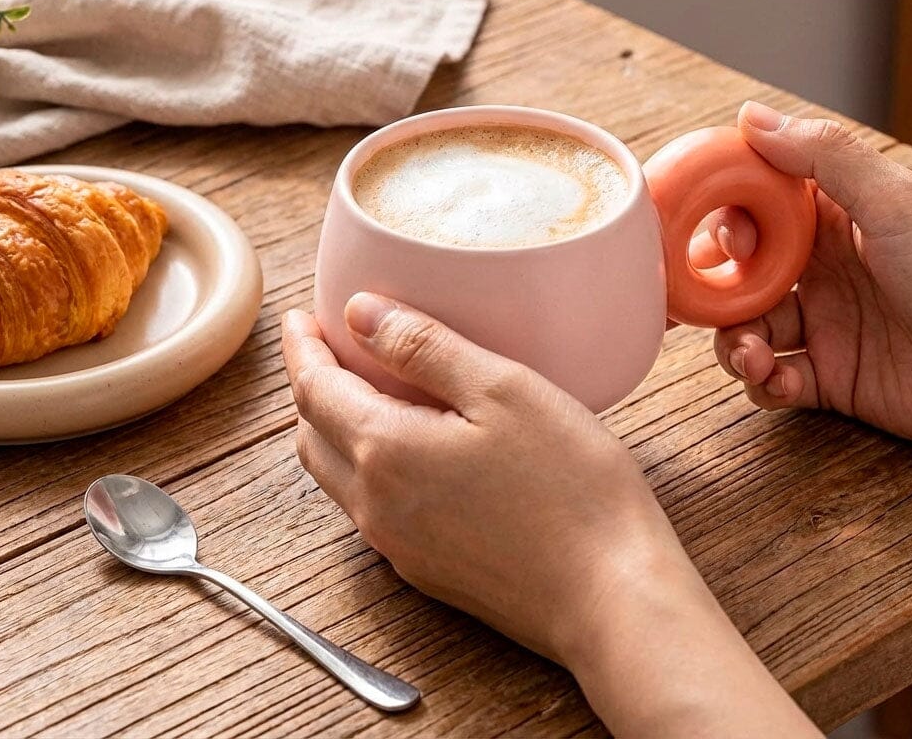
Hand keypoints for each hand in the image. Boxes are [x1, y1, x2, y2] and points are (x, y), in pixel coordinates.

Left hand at [282, 298, 818, 736]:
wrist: (611, 599)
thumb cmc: (571, 487)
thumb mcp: (503, 390)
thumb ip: (424, 346)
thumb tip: (358, 312)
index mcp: (386, 451)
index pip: (313, 388)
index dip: (302, 347)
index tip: (300, 316)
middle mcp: (376, 505)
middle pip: (313, 434)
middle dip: (311, 383)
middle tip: (327, 344)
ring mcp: (399, 545)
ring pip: (336, 473)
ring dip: (332, 425)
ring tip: (359, 387)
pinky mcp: (426, 570)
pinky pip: (369, 506)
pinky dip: (364, 462)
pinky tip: (404, 445)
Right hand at [715, 102, 911, 456]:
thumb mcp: (897, 204)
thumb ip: (822, 156)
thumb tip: (752, 114)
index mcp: (836, 217)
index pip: (757, 203)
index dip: (725, 214)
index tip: (719, 233)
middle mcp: (823, 268)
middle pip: (739, 268)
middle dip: (712, 285)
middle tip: (707, 299)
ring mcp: (825, 323)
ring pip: (745, 326)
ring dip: (732, 340)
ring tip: (748, 353)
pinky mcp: (830, 376)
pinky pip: (773, 376)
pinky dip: (762, 380)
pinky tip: (776, 377)